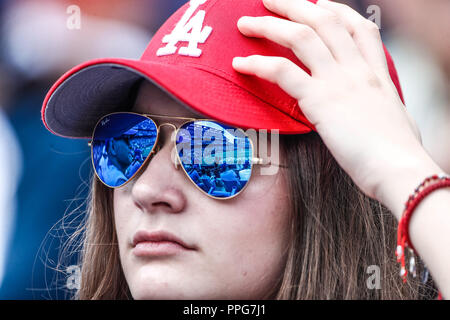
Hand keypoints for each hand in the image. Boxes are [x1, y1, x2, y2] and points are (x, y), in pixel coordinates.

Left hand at [232, 0, 440, 211]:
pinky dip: (258, 64)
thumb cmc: (399, 154)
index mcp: (377, 73)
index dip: (336, 10)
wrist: (400, 170)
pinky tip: (240, 64)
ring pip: (300, 36)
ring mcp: (338, 81)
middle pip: (324, 20)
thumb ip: (380, 106)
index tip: (318, 5)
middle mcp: (357, 69)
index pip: (359, 27)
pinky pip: (282, 71)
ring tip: (245, 21)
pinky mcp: (319, 101)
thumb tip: (373, 110)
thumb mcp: (396, 118)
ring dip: (269, 24)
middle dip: (293, 4)